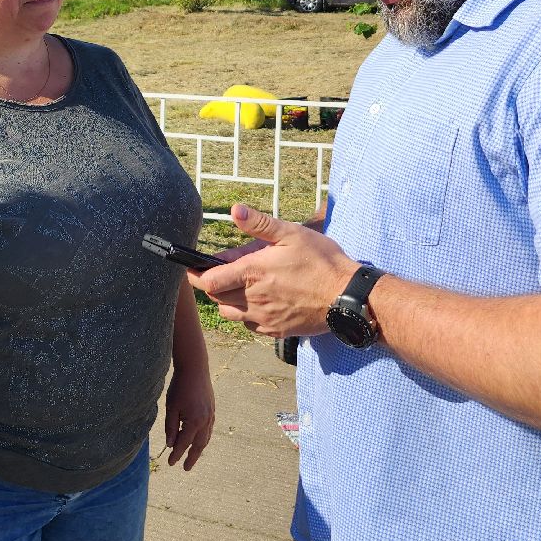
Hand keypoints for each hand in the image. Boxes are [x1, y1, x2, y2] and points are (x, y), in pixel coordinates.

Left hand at [164, 365, 214, 469]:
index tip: (171, 463)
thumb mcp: (171, 407)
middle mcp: (205, 421)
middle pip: (198, 445)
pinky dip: (204, 438)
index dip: (177, 455)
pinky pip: (209, 429)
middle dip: (192, 457)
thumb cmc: (180, 386)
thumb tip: (170, 444)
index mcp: (194, 421)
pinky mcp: (212, 410)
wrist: (195, 368)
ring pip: (206, 438)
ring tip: (192, 457)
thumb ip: (171, 427)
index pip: (183, 444)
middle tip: (185, 468)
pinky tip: (200, 440)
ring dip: (199, 449)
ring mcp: (211, 415)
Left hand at [190, 203, 357, 337]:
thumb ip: (260, 224)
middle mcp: (253, 298)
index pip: (208, 281)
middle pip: (215, 297)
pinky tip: (259, 300)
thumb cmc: (322, 262)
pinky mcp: (275, 330)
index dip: (196, 274)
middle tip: (221, 271)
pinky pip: (249, 324)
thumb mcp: (292, 234)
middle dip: (212, 284)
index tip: (192, 266)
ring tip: (240, 285)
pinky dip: (246, 313)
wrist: (347, 297)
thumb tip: (234, 211)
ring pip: (229, 313)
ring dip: (227, 300)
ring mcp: (264, 318)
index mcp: (253, 273)